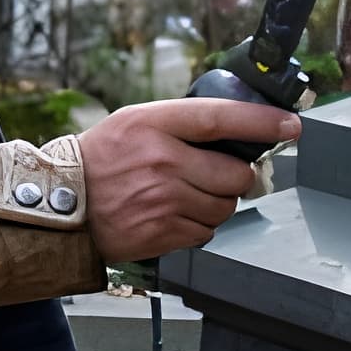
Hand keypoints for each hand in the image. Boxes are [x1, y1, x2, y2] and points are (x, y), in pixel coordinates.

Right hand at [79, 99, 300, 261]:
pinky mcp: (162, 232)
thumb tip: (236, 132)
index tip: (290, 125)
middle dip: (232, 178)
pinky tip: (169, 216)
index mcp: (151, 124)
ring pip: (224, 207)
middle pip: (235, 174)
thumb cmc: (98, 160)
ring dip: (214, 204)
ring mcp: (163, 199)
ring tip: (182, 197)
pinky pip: (205, 232)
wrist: (60, 203)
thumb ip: (179, 124)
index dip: (262, 121)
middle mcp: (160, 160)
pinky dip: (195, 226)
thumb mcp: (132, 123)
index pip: (220, 118)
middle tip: (212, 175)